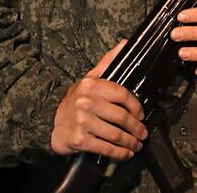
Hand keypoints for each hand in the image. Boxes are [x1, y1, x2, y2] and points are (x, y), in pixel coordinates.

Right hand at [50, 40, 145, 160]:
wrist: (53, 126)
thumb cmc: (75, 102)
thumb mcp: (89, 79)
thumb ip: (108, 62)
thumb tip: (125, 43)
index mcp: (90, 85)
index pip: (122, 94)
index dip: (136, 106)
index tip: (141, 115)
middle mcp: (85, 102)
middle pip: (121, 117)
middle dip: (136, 128)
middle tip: (143, 133)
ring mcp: (82, 121)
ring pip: (115, 134)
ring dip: (130, 142)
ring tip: (137, 144)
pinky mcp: (80, 140)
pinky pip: (106, 148)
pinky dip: (119, 153)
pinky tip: (126, 154)